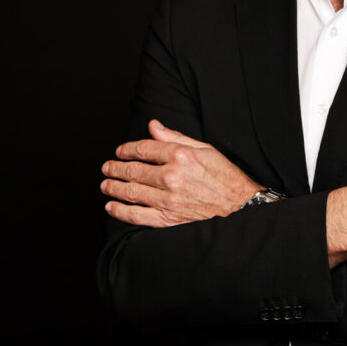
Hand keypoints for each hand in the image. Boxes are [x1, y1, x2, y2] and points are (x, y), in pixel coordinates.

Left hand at [101, 119, 258, 226]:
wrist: (241, 207)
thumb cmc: (225, 177)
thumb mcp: (205, 149)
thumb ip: (175, 137)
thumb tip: (153, 126)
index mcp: (180, 156)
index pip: (143, 149)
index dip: (126, 149)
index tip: (120, 151)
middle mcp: (171, 177)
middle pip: (132, 170)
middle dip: (115, 168)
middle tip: (107, 168)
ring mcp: (168, 200)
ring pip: (130, 192)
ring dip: (113, 188)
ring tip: (105, 185)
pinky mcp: (168, 219)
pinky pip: (137, 216)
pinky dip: (120, 211)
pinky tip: (112, 207)